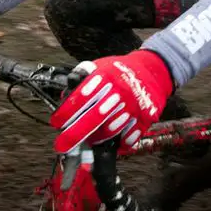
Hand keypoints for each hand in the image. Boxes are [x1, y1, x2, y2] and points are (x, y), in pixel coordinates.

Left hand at [49, 50, 173, 153]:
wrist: (153, 70)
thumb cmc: (121, 70)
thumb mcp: (100, 66)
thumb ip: (82, 78)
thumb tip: (65, 96)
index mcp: (106, 76)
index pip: (81, 96)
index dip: (66, 112)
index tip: (56, 122)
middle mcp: (119, 91)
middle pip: (94, 117)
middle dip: (75, 134)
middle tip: (62, 144)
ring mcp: (134, 105)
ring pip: (111, 130)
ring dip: (96, 139)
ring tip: (88, 139)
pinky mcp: (146, 118)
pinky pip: (129, 137)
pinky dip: (119, 143)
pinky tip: (112, 140)